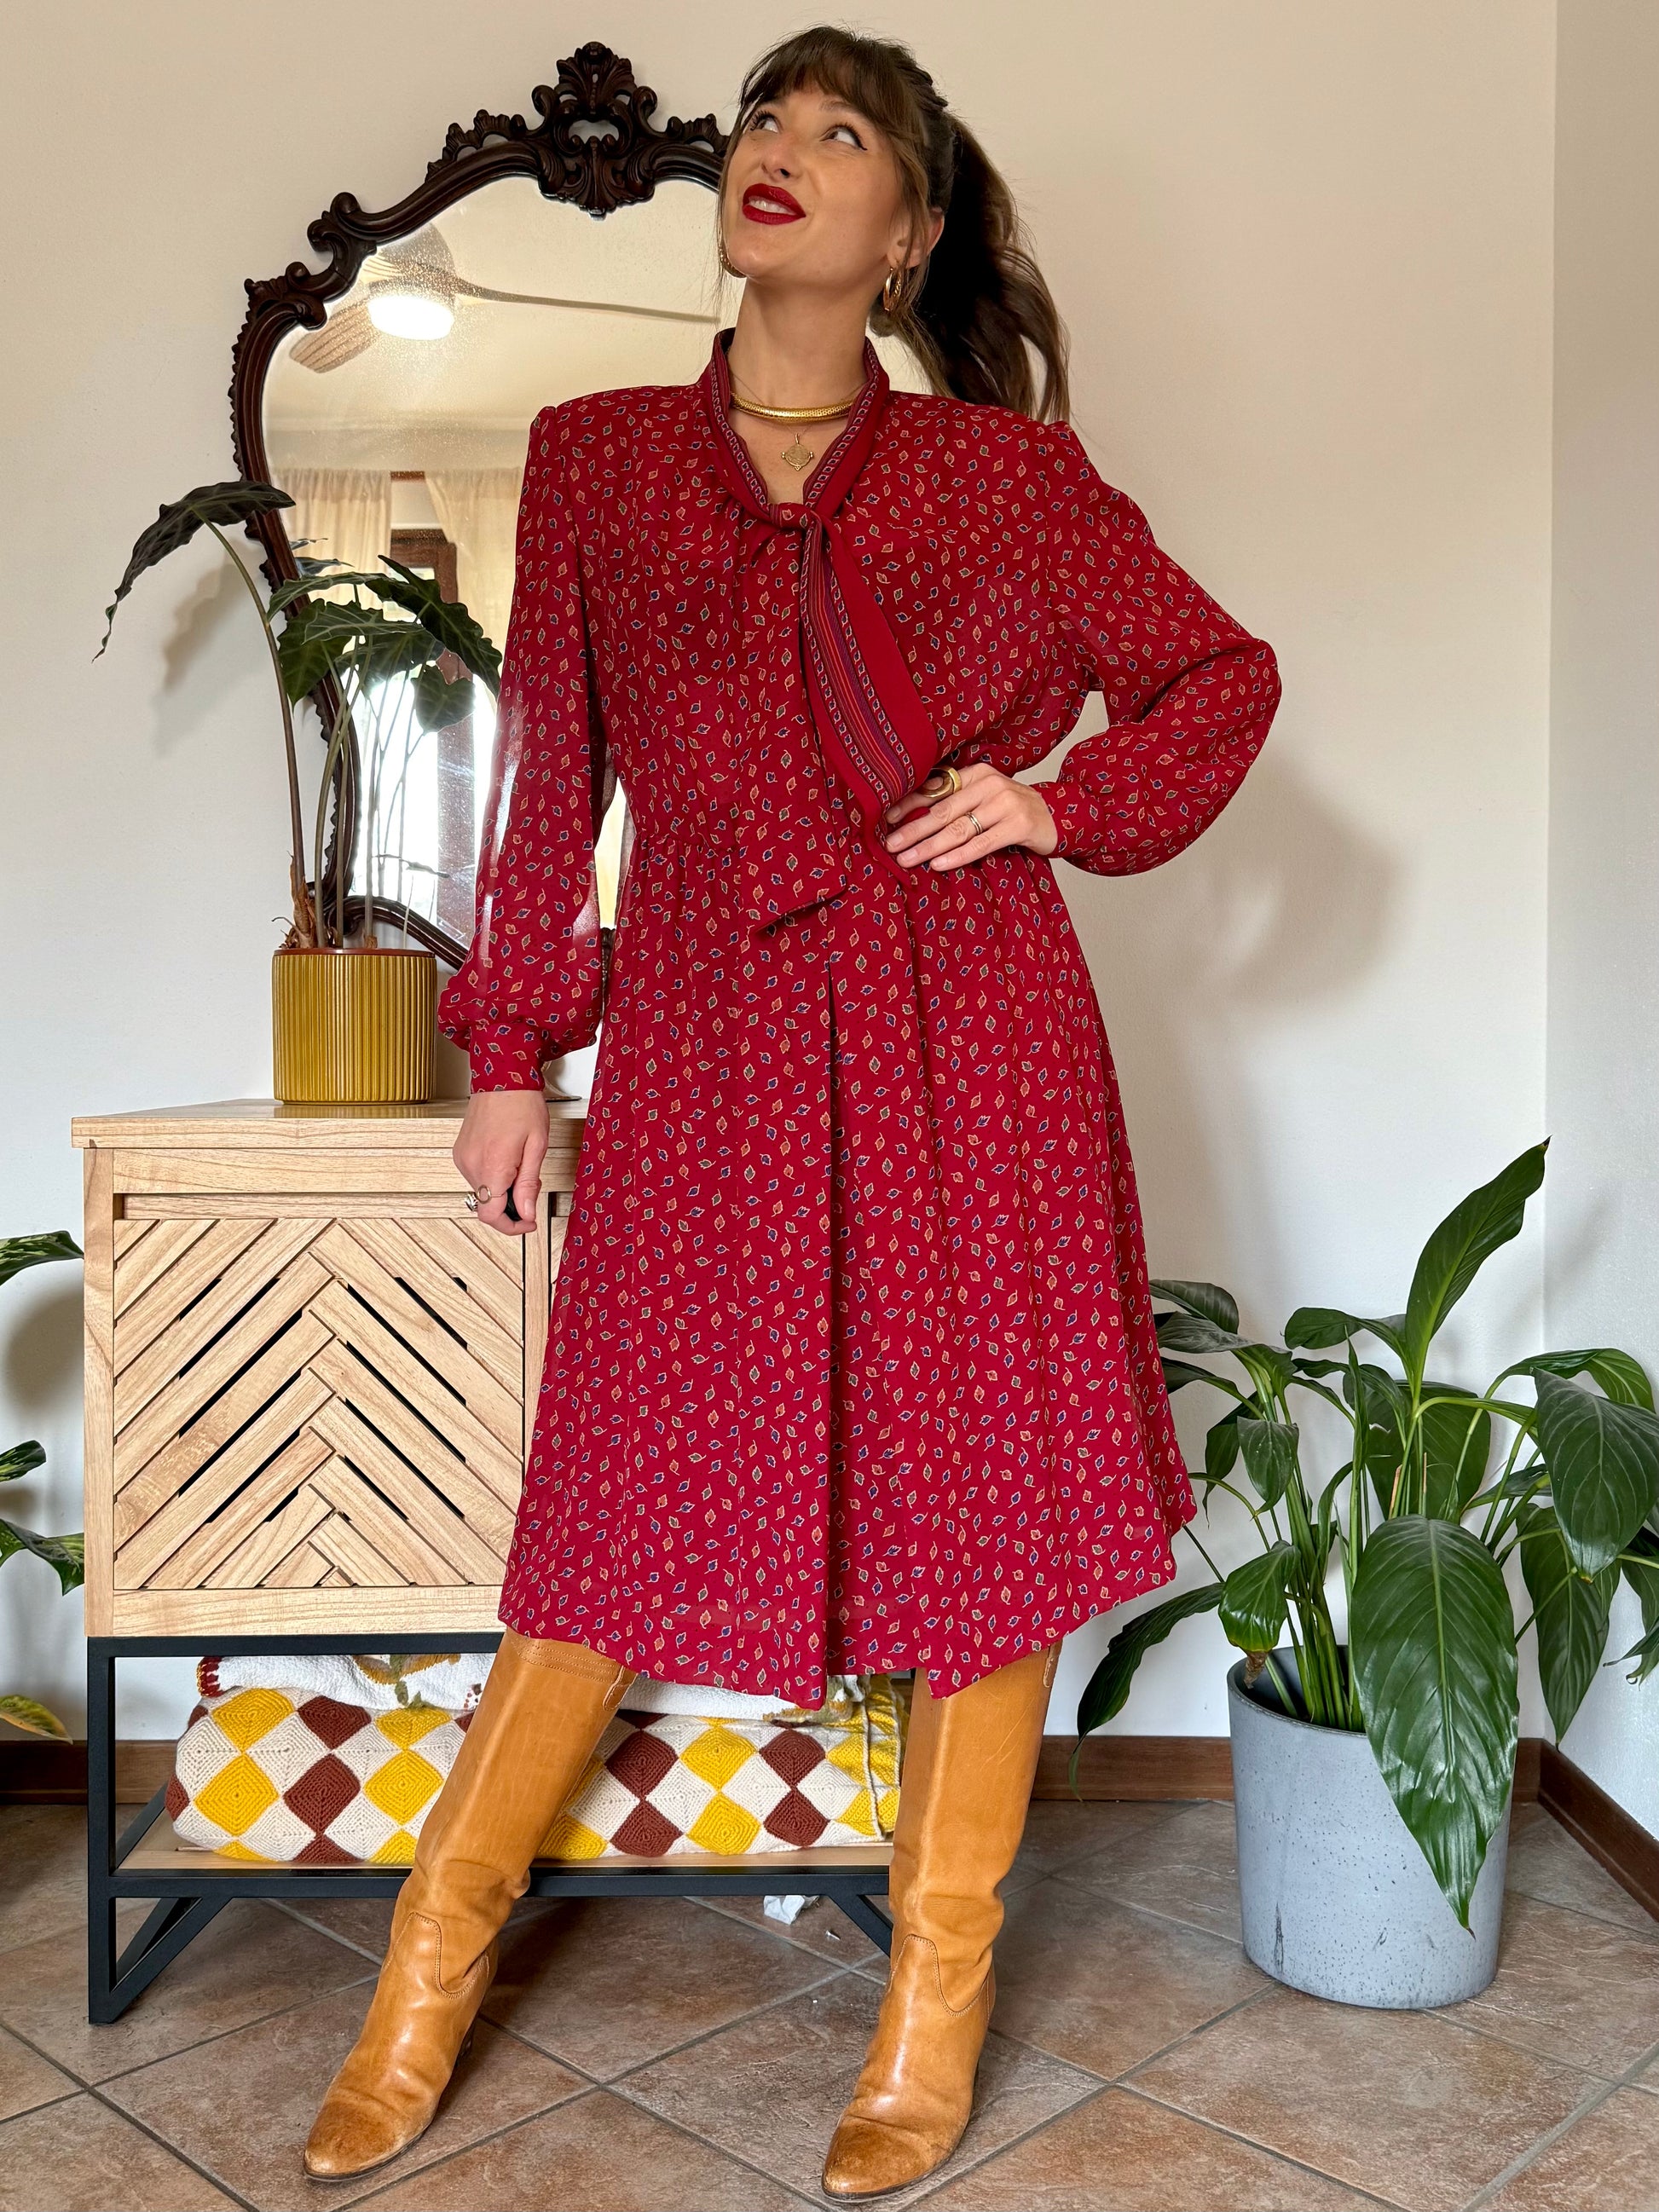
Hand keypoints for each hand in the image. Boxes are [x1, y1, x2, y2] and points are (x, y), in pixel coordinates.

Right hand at [453, 1089, 547, 1237]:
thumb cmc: (522, 1104)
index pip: (492, 1216)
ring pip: (482, 1192)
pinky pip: (476, 1176)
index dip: (512, 1226)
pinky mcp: (460, 1152)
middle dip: (512, 1205)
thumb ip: (528, 1185)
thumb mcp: (536, 1147)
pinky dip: (492, 1176)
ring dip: (502, 1189)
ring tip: (520, 1165)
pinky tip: (506, 1159)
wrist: (502, 1077)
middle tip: (531, 1186)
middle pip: (487, 1206)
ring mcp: (462, 1158)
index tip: (528, 1222)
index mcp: (491, 1165)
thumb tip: (526, 1213)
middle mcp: (471, 1164)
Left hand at [881, 761, 1057, 868]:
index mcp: (976, 773)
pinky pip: (981, 843)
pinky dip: (958, 855)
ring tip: (907, 859)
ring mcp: (1006, 803)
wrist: (1057, 815)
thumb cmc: (1012, 811)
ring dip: (929, 846)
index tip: (886, 820)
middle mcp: (989, 784)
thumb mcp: (984, 798)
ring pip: (959, 829)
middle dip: (913, 830)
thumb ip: (957, 802)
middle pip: (943, 811)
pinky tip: (938, 864)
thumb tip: (913, 820)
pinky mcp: (1019, 825)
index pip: (935, 789)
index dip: (909, 805)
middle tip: (890, 845)